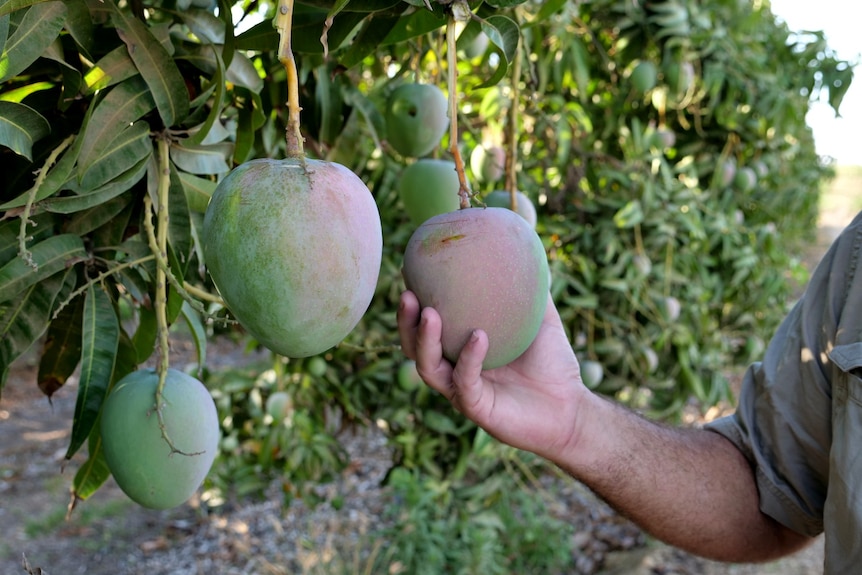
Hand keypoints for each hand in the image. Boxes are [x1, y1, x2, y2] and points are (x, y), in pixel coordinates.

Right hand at [397, 290, 587, 459]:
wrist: (573, 410)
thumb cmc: (554, 366)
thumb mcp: (542, 320)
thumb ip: (531, 289)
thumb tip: (528, 247)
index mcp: (460, 349)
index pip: (427, 326)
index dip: (413, 304)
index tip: (408, 274)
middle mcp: (454, 370)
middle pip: (415, 347)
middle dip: (406, 322)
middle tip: (408, 294)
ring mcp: (462, 391)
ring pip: (428, 367)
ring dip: (425, 339)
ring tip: (429, 312)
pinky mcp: (477, 409)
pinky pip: (465, 381)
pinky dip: (469, 357)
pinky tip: (479, 336)